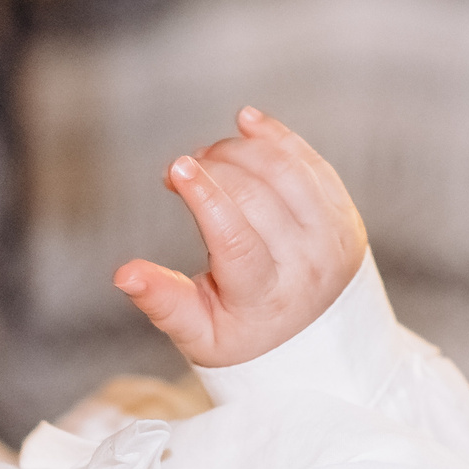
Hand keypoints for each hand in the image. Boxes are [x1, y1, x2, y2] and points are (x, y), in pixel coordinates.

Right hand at [115, 108, 368, 368]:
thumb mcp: (199, 334)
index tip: (175, 168)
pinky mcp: (345, 216)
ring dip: (241, 151)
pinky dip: (278, 138)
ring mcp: (332, 239)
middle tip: (182, 171)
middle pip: (256, 197)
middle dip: (213, 170)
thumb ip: (163, 302)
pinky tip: (247, 123)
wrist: (316, 345)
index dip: (205, 198)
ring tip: (210, 157)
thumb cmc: (245, 338)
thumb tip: (124, 274)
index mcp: (266, 299)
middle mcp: (308, 267)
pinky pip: (312, 163)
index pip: (236, 240)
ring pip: (286, 172)